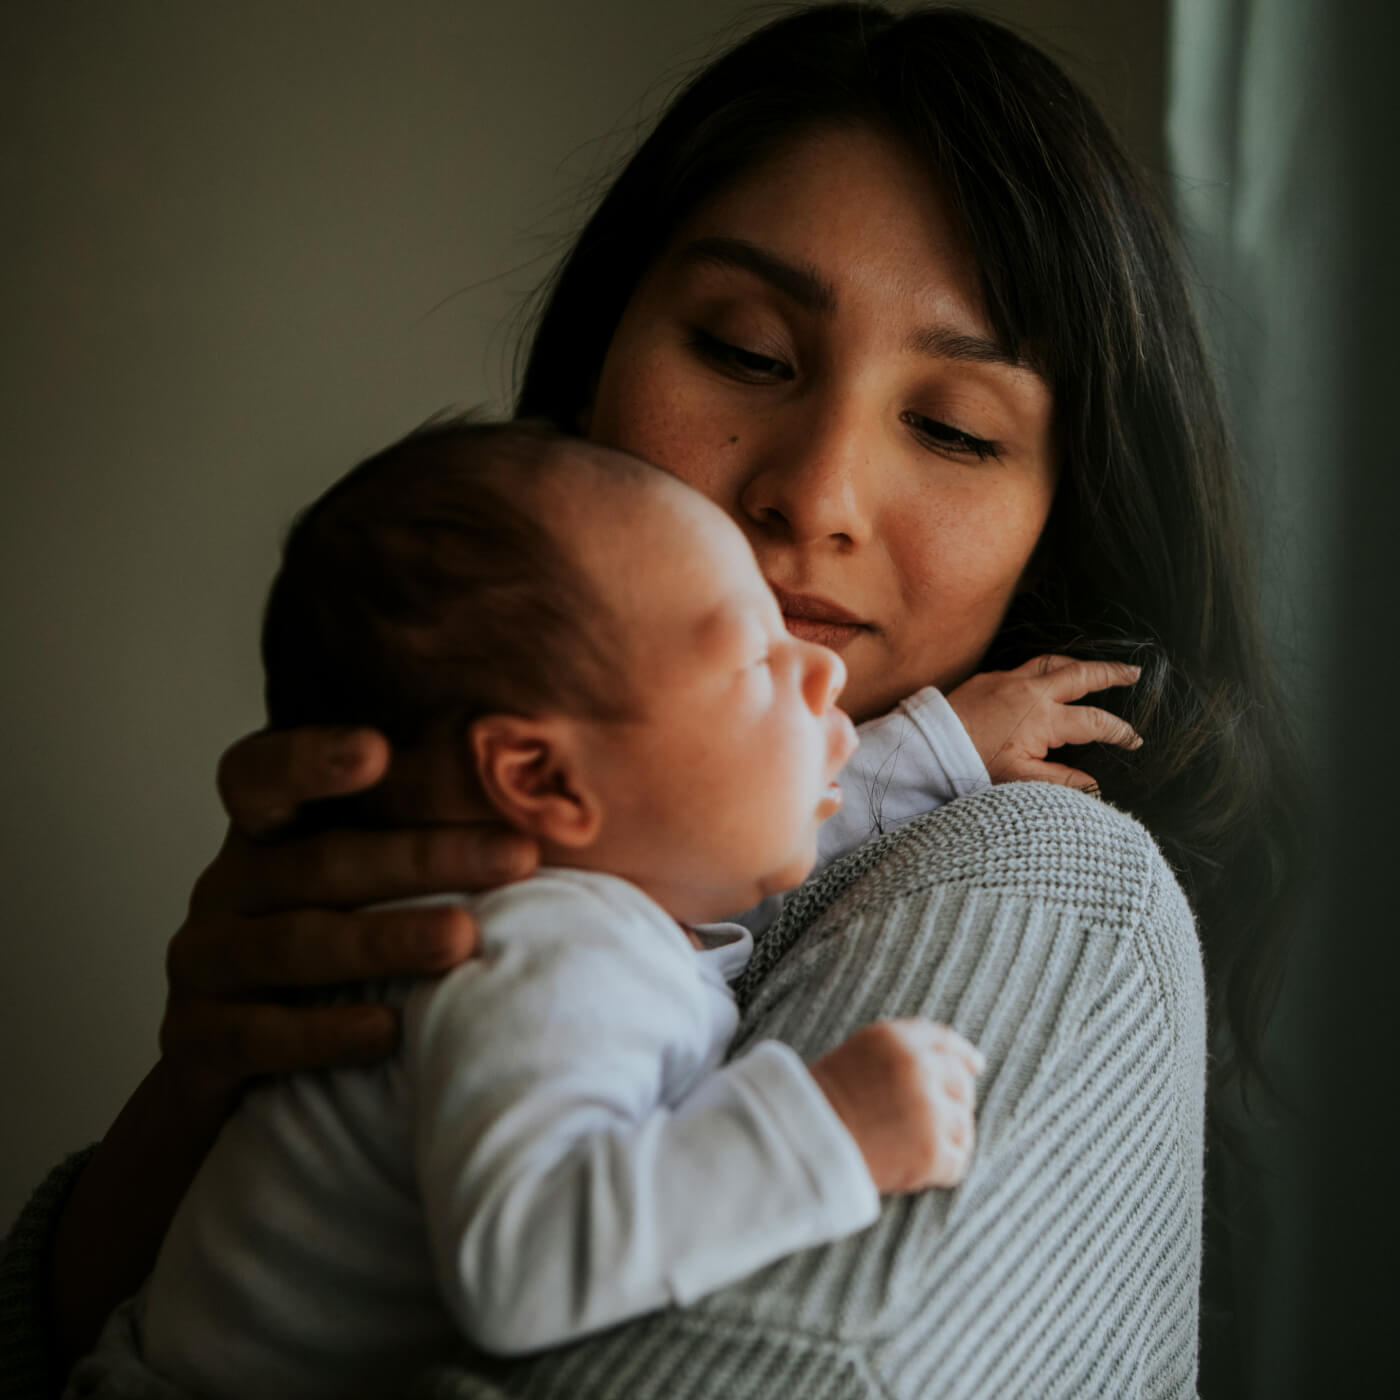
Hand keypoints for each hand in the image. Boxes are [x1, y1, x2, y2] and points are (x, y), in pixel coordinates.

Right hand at [161, 725, 537, 1112]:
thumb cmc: (339, 952)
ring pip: (292, 944)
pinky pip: (256, 1034)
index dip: (310, 759)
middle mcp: (228, 887)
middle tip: (518, 855)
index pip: (260, 774)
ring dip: (383, 939)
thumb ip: (427, 837)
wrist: (242, 1064)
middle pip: (318, 862)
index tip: (379, 748)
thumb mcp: (366, 886)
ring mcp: (204, 962)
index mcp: (267, 834)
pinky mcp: (195, 1040)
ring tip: (463, 939)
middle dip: (423, 857)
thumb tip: (566, 809)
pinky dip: (325, 1032)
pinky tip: (390, 1030)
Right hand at [809, 1018, 984, 1192]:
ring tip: (908, 1144)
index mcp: (895, 1039)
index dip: (962, 1054)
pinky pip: (957, 1162)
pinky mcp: (932, 1153)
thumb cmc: (824, 1101)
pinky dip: (940, 1168)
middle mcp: (917, 1068)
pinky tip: (912, 1166)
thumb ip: (908, 1049)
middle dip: (950, 1101)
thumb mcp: (861, 1054)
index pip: (944, 1041)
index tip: (975, 1065)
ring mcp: (928, 1112)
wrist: (798, 1146)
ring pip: (964, 1125)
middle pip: (961, 1084)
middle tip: (923, 1120)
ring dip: (946, 1137)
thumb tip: (971, 1063)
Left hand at [946, 655, 1142, 788]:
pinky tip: (1050, 675)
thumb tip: (1094, 785)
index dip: (1119, 731)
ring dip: (1080, 663)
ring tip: (1097, 668)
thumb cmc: (971, 765)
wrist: (928, 745)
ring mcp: (1009, 679)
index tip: (1134, 740)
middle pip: (1083, 674)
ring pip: (1054, 661)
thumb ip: (1061, 781)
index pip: (1095, 722)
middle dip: (1112, 673)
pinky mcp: (990, 678)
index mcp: (1043, 718)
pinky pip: (1027, 665)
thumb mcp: (1019, 780)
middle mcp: (1031, 692)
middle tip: (1135, 673)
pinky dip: (1048, 666)